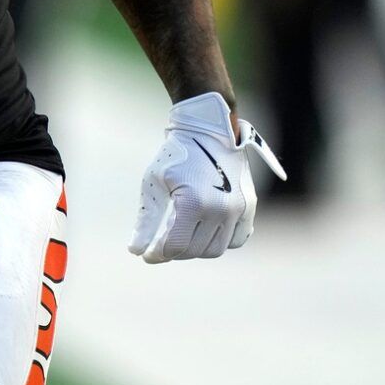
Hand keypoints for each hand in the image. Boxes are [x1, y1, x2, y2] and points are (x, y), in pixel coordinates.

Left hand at [129, 92, 285, 262]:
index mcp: (193, 203)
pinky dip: (223, 240)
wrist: (208, 130)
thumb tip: (135, 251)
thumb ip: (146, 221)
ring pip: (216, 248)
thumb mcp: (154, 184)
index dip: (157, 254)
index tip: (148, 254)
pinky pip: (238, 238)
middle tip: (163, 244)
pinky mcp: (249, 205)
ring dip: (198, 248)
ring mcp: (238, 208)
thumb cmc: (176, 155)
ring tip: (184, 237)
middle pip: (194, 251)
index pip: (175, 246)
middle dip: (175, 251)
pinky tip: (207, 232)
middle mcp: (220, 209)